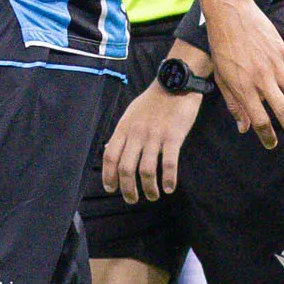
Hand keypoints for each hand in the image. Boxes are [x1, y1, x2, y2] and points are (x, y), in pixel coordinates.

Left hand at [101, 78, 206, 205]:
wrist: (175, 83)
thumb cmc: (153, 101)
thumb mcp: (130, 114)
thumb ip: (121, 134)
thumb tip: (108, 152)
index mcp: (124, 128)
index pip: (110, 156)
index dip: (109, 176)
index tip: (111, 189)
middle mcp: (136, 134)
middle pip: (126, 168)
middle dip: (127, 189)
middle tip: (132, 199)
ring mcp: (155, 136)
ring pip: (146, 170)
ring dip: (148, 188)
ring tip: (152, 196)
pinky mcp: (173, 137)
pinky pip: (168, 163)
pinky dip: (169, 179)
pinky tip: (169, 187)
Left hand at [204, 0, 283, 152]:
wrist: (230, 12)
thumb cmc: (221, 46)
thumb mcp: (221, 76)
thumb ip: (234, 103)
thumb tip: (244, 128)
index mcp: (243, 87)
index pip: (259, 120)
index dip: (266, 136)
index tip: (272, 145)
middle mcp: (262, 79)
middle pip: (283, 112)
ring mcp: (275, 66)